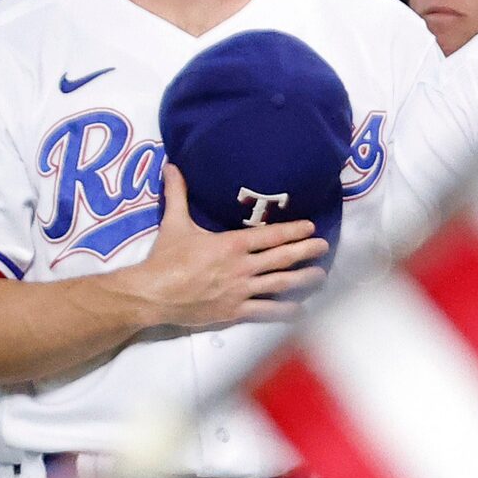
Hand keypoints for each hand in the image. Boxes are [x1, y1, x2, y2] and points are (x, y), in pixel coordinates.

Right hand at [111, 165, 328, 331]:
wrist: (152, 294)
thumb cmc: (165, 258)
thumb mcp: (174, 222)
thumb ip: (177, 194)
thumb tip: (171, 166)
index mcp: (232, 244)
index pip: (270, 235)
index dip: (293, 231)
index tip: (311, 227)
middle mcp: (242, 267)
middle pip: (282, 258)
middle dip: (306, 251)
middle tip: (325, 246)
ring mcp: (241, 290)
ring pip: (281, 284)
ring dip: (304, 279)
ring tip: (321, 275)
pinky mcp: (235, 311)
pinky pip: (266, 311)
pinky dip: (286, 311)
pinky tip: (302, 309)